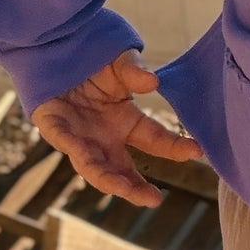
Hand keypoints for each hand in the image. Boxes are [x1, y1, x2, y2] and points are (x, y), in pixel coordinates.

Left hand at [30, 49, 203, 208]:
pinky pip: (62, 138)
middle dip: (135, 188)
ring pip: (92, 166)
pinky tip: (82, 153)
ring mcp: (78, 136)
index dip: (175, 147)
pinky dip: (71, 146)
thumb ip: (134, 72)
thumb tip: (152, 82)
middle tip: (153, 199)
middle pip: (121, 169)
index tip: (197, 151)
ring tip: (122, 189)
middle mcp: (103, 138)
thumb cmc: (93, 61)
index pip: (154, 140)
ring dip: (106, 178)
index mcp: (125, 124)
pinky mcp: (52, 125)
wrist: (56, 50)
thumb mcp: (120, 65)